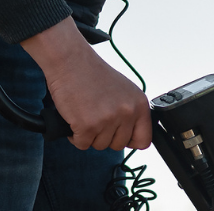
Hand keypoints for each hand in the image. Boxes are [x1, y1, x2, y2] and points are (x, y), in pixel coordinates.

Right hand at [20, 17, 150, 150]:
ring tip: (85, 113)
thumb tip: (133, 136)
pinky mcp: (87, 126)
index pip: (144, 140)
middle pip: (118, 145)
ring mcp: (108, 120)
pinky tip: (75, 118)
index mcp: (139, 105)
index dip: (129, 140)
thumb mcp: (124, 91)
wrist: (69, 61)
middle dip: (105, 135)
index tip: (119, 135)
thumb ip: (131, 112)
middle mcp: (127, 113)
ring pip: (100, 145)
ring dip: (90, 135)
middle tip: (95, 117)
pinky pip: (82, 144)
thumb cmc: (92, 74)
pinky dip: (75, 135)